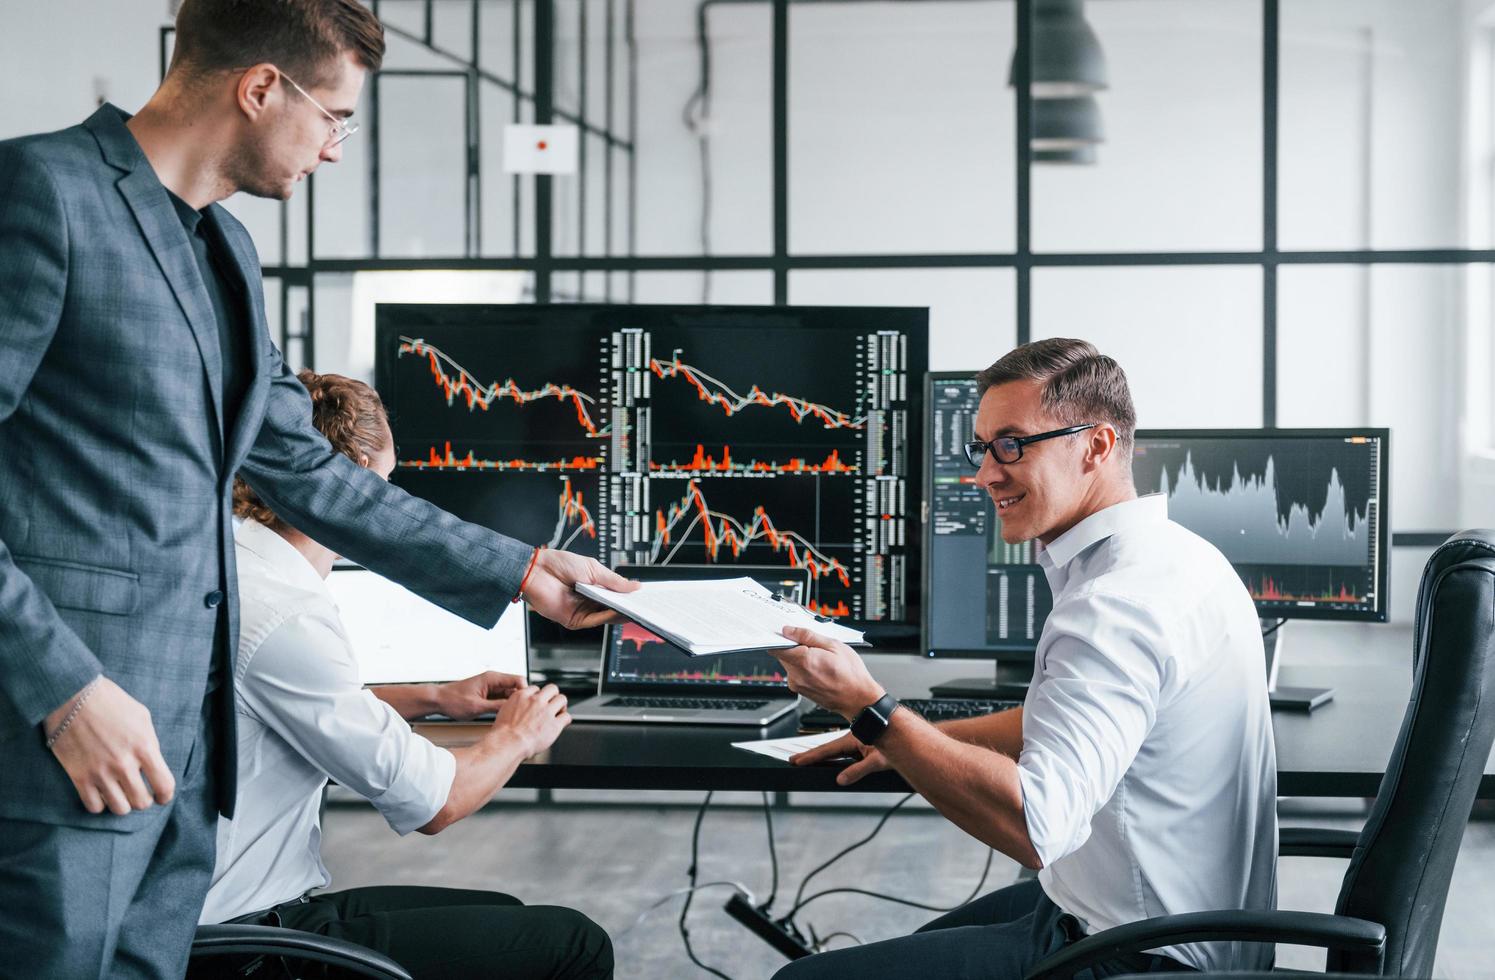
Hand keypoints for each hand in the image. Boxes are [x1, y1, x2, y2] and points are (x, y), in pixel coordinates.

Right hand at [45, 676, 174, 814]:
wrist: (72, 697)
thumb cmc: (111, 702)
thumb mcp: (142, 717)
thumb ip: (150, 742)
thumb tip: (153, 763)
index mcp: (145, 747)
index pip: (164, 785)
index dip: (165, 795)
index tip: (162, 796)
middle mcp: (124, 764)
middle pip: (141, 802)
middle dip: (144, 800)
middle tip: (139, 793)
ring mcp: (101, 772)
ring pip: (119, 809)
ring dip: (122, 804)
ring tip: (120, 794)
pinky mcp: (79, 777)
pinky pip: (94, 807)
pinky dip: (99, 804)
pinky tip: (101, 793)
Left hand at [435, 671, 527, 719]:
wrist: (439, 700)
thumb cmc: (454, 701)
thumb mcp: (477, 707)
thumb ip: (497, 706)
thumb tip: (513, 708)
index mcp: (492, 678)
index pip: (518, 680)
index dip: (525, 691)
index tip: (526, 704)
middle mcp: (493, 680)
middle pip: (515, 687)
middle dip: (520, 699)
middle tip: (522, 713)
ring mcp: (490, 687)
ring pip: (509, 694)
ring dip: (512, 704)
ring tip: (513, 716)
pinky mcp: (487, 693)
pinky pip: (501, 698)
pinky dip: (504, 705)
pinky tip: (504, 715)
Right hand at [489, 683, 570, 756]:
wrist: (508, 743)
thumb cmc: (503, 733)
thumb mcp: (504, 711)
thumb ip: (515, 706)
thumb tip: (519, 709)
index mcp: (522, 696)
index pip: (536, 688)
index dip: (539, 695)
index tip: (539, 701)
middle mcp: (535, 701)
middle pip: (552, 688)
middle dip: (553, 696)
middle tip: (552, 703)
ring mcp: (546, 711)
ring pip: (562, 699)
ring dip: (561, 705)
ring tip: (559, 712)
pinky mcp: (554, 724)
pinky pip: (566, 717)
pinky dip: (565, 719)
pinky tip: (562, 723)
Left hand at [521, 549, 639, 629]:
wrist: (537, 570)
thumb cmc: (560, 565)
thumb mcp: (594, 569)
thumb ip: (614, 581)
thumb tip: (635, 587)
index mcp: (595, 587)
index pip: (617, 596)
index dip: (630, 597)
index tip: (646, 597)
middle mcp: (590, 601)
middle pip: (614, 608)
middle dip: (630, 607)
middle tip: (646, 606)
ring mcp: (582, 612)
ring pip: (606, 616)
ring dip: (622, 614)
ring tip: (637, 609)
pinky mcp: (574, 620)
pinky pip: (595, 621)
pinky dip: (608, 618)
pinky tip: (619, 612)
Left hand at [770, 626, 883, 719]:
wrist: (858, 699)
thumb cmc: (851, 674)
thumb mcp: (834, 645)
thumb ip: (808, 636)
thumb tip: (789, 631)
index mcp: (803, 661)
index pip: (776, 647)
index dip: (780, 637)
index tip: (789, 633)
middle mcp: (796, 675)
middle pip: (783, 655)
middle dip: (794, 647)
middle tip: (814, 645)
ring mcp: (797, 685)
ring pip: (789, 664)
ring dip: (800, 658)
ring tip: (820, 658)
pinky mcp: (800, 691)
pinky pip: (795, 674)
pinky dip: (804, 668)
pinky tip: (820, 668)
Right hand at [790, 731, 890, 786]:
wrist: (908, 738)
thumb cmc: (896, 744)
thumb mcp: (877, 762)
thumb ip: (858, 771)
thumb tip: (841, 780)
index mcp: (852, 739)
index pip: (827, 750)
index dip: (811, 756)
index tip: (796, 760)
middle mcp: (853, 739)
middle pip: (827, 750)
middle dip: (811, 756)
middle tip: (794, 760)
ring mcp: (857, 743)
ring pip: (836, 752)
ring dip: (822, 757)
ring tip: (807, 761)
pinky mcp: (862, 747)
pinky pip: (845, 754)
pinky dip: (835, 759)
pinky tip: (832, 764)